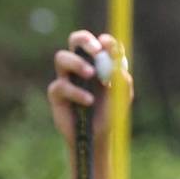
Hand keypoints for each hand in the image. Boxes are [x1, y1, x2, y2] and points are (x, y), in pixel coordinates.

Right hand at [47, 30, 126, 146]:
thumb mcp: (121, 97)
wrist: (97, 138)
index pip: (100, 43)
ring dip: (77, 63)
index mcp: (99, 62)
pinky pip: (61, 86)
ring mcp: (66, 78)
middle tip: (97, 51)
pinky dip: (76, 92)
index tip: (110, 46)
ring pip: (61, 58)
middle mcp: (80, 65)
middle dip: (85, 40)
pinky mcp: (56, 93)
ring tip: (91, 74)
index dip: (105, 42)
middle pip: (75, 40)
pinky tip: (88, 101)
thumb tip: (118, 64)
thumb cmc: (110, 114)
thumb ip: (122, 80)